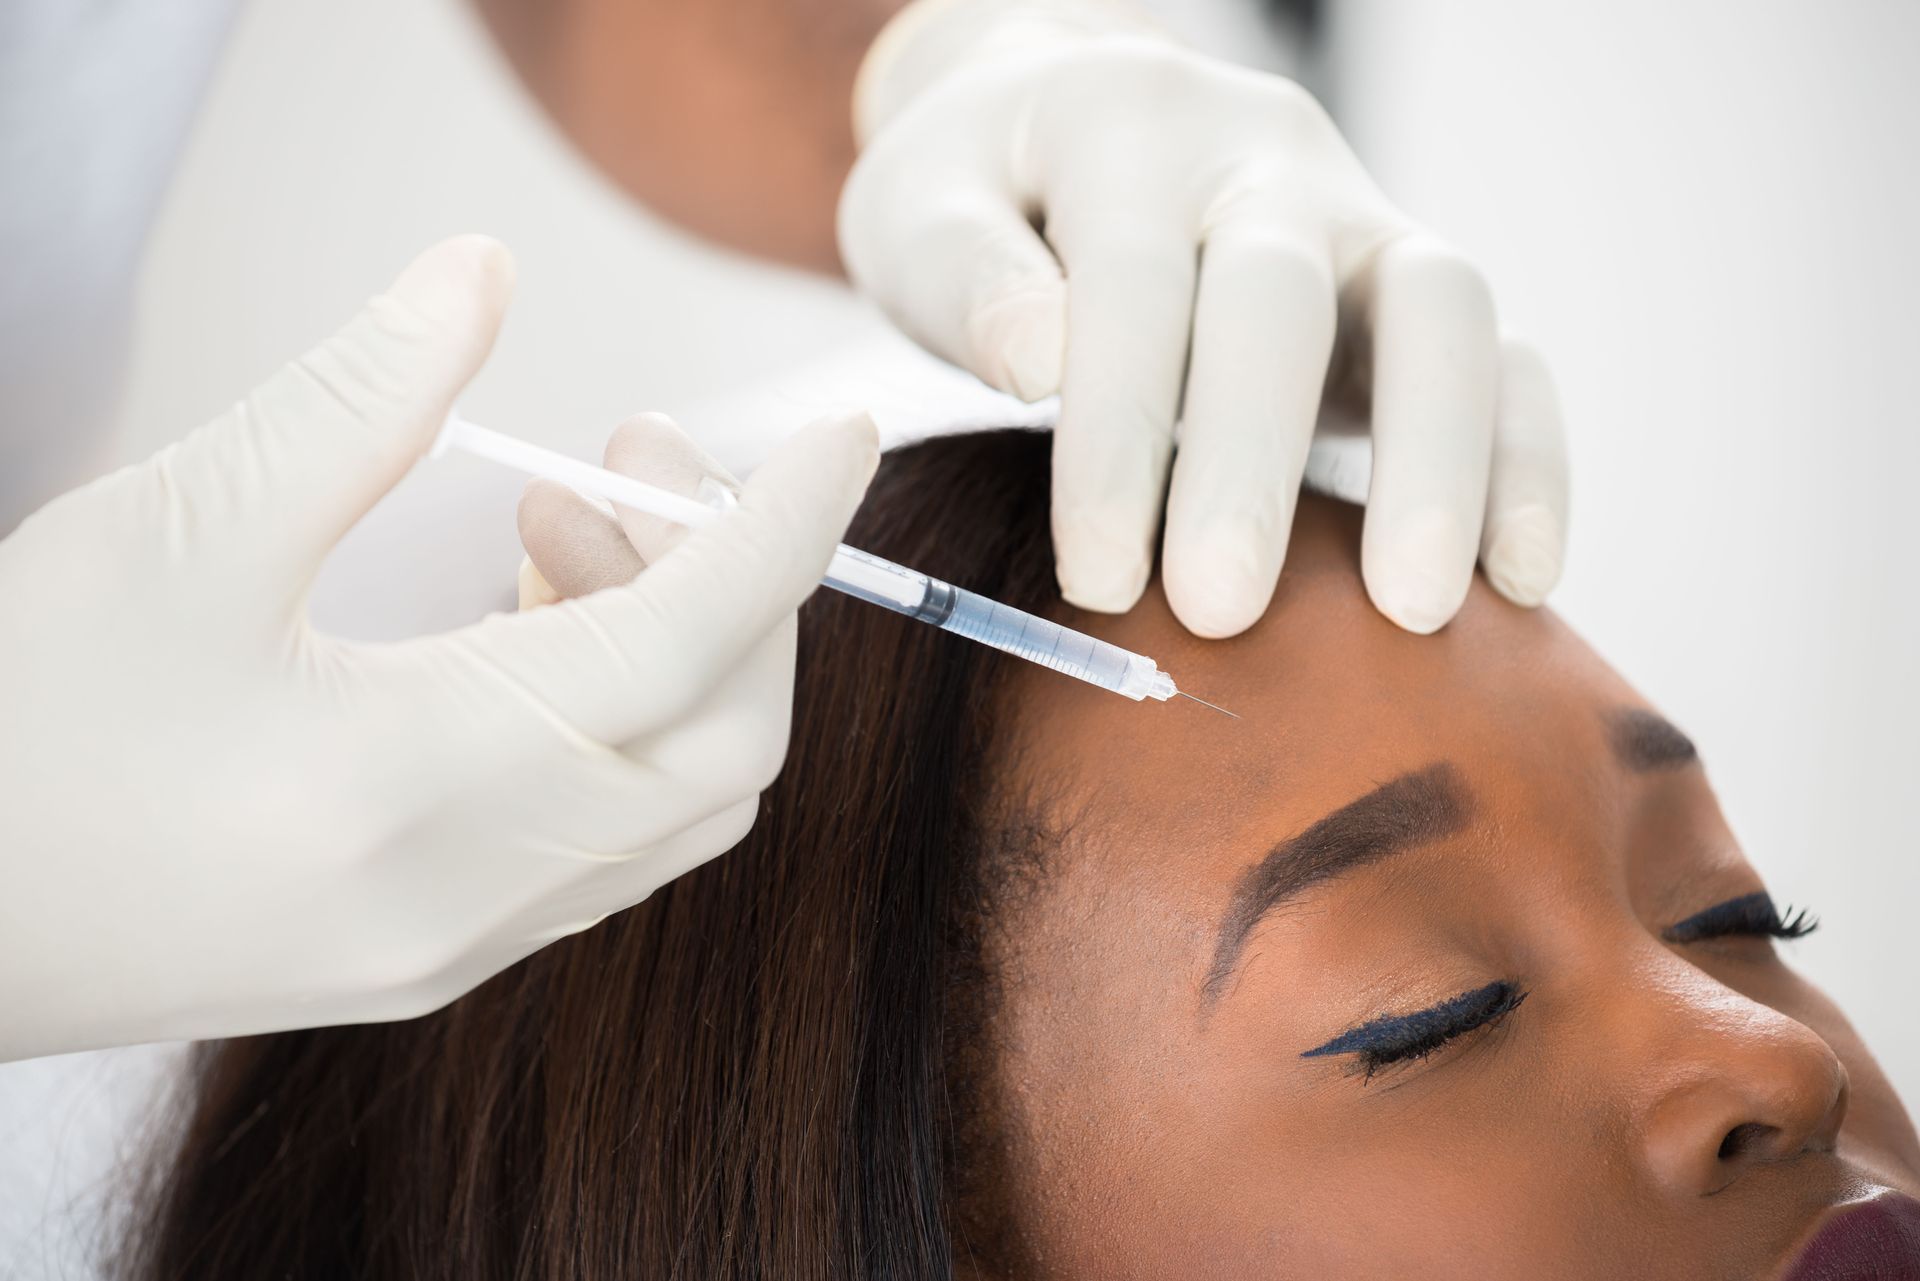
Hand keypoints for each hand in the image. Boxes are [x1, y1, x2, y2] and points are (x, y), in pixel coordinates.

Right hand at [0, 238, 877, 1059]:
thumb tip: (481, 279)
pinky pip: (607, 844)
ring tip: (556, 529)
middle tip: (629, 464)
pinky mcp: (432, 958)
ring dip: (672, 656)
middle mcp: (472, 891)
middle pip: (727, 738)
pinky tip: (523, 634)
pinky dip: (621, 729)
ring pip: (677, 803)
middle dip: (728, 586)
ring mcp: (460, 946)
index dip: (785, 526)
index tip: (839, 439)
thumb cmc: (17, 731)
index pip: (692, 642)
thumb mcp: (178, 530)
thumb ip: (357, 401)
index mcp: (420, 782)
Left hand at [839, 0, 1567, 636]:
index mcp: (1127, 129)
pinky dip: (1527, 461)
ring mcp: (1361, 215)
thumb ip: (966, 277)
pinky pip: (1509, 355)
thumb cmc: (987, 191)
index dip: (1117, 434)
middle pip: (1282, 298)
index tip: (1097, 578)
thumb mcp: (921, 206)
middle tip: (1219, 613)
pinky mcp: (1418, 287)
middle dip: (1253, 462)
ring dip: (1435, 462)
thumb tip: (1042, 360)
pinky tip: (1521, 582)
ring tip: (1412, 613)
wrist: (1077, 114)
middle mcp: (1262, 158)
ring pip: (1440, 307)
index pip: (1131, 285)